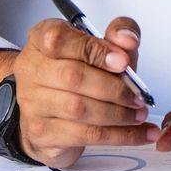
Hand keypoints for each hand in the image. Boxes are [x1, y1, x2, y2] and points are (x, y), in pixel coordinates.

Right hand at [15, 16, 153, 168]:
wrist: (51, 112)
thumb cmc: (78, 73)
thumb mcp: (102, 47)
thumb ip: (118, 35)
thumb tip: (128, 39)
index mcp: (41, 40)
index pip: (59, 39)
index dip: (94, 50)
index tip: (123, 61)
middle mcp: (31, 69)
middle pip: (73, 77)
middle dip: (115, 88)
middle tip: (138, 96)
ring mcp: (32, 103)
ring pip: (79, 109)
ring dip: (119, 114)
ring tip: (139, 114)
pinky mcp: (42, 132)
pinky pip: (85, 135)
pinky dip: (119, 135)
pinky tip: (138, 133)